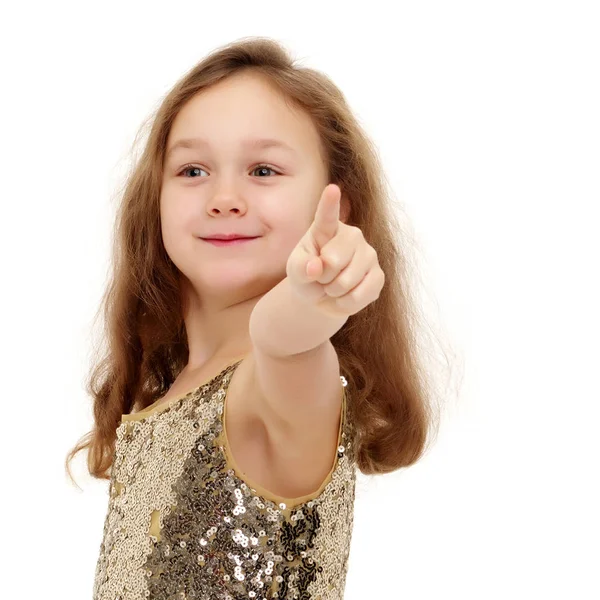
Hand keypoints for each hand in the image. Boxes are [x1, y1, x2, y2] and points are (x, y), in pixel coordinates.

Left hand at [286, 183, 384, 318]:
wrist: (322, 296)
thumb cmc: (307, 274)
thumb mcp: (295, 270)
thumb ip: (300, 267)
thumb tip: (316, 268)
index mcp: (327, 228)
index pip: (328, 215)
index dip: (330, 203)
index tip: (332, 189)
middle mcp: (352, 236)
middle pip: (333, 261)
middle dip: (321, 277)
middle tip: (321, 277)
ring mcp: (369, 255)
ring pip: (346, 282)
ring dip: (332, 292)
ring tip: (331, 286)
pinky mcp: (379, 276)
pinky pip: (359, 296)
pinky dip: (344, 303)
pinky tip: (343, 297)